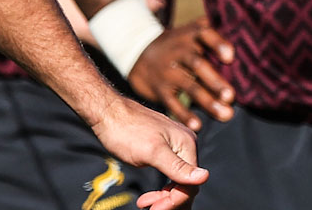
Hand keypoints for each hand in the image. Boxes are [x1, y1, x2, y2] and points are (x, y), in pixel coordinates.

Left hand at [89, 96, 208, 209]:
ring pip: (177, 182)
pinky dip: (160, 189)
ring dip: (163, 197)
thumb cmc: (125, 129)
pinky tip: (147, 197)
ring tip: (145, 203)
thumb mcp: (151, 152)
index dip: (175, 201)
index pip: (190, 184)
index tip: (155, 209)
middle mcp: (185, 145)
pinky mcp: (164, 149)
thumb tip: (205, 177)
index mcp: (187, 144)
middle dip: (169, 200)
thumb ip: (177, 167)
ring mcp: (175, 146)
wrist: (106, 113)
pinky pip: (169, 175)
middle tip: (149, 208)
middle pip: (186, 184)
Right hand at [128, 18, 235, 130]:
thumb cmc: (177, 44)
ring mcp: (168, 71)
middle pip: (197, 64)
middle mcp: (178, 51)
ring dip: (207, 101)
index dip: (217, 44)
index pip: (204, 34)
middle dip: (214, 80)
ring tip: (225, 114)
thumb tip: (245, 46)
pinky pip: (171, 102)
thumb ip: (213, 34)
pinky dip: (184, 114)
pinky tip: (197, 125)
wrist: (137, 52)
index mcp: (190, 36)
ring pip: (188, 86)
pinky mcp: (159, 88)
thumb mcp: (189, 32)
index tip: (230, 57)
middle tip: (230, 96)